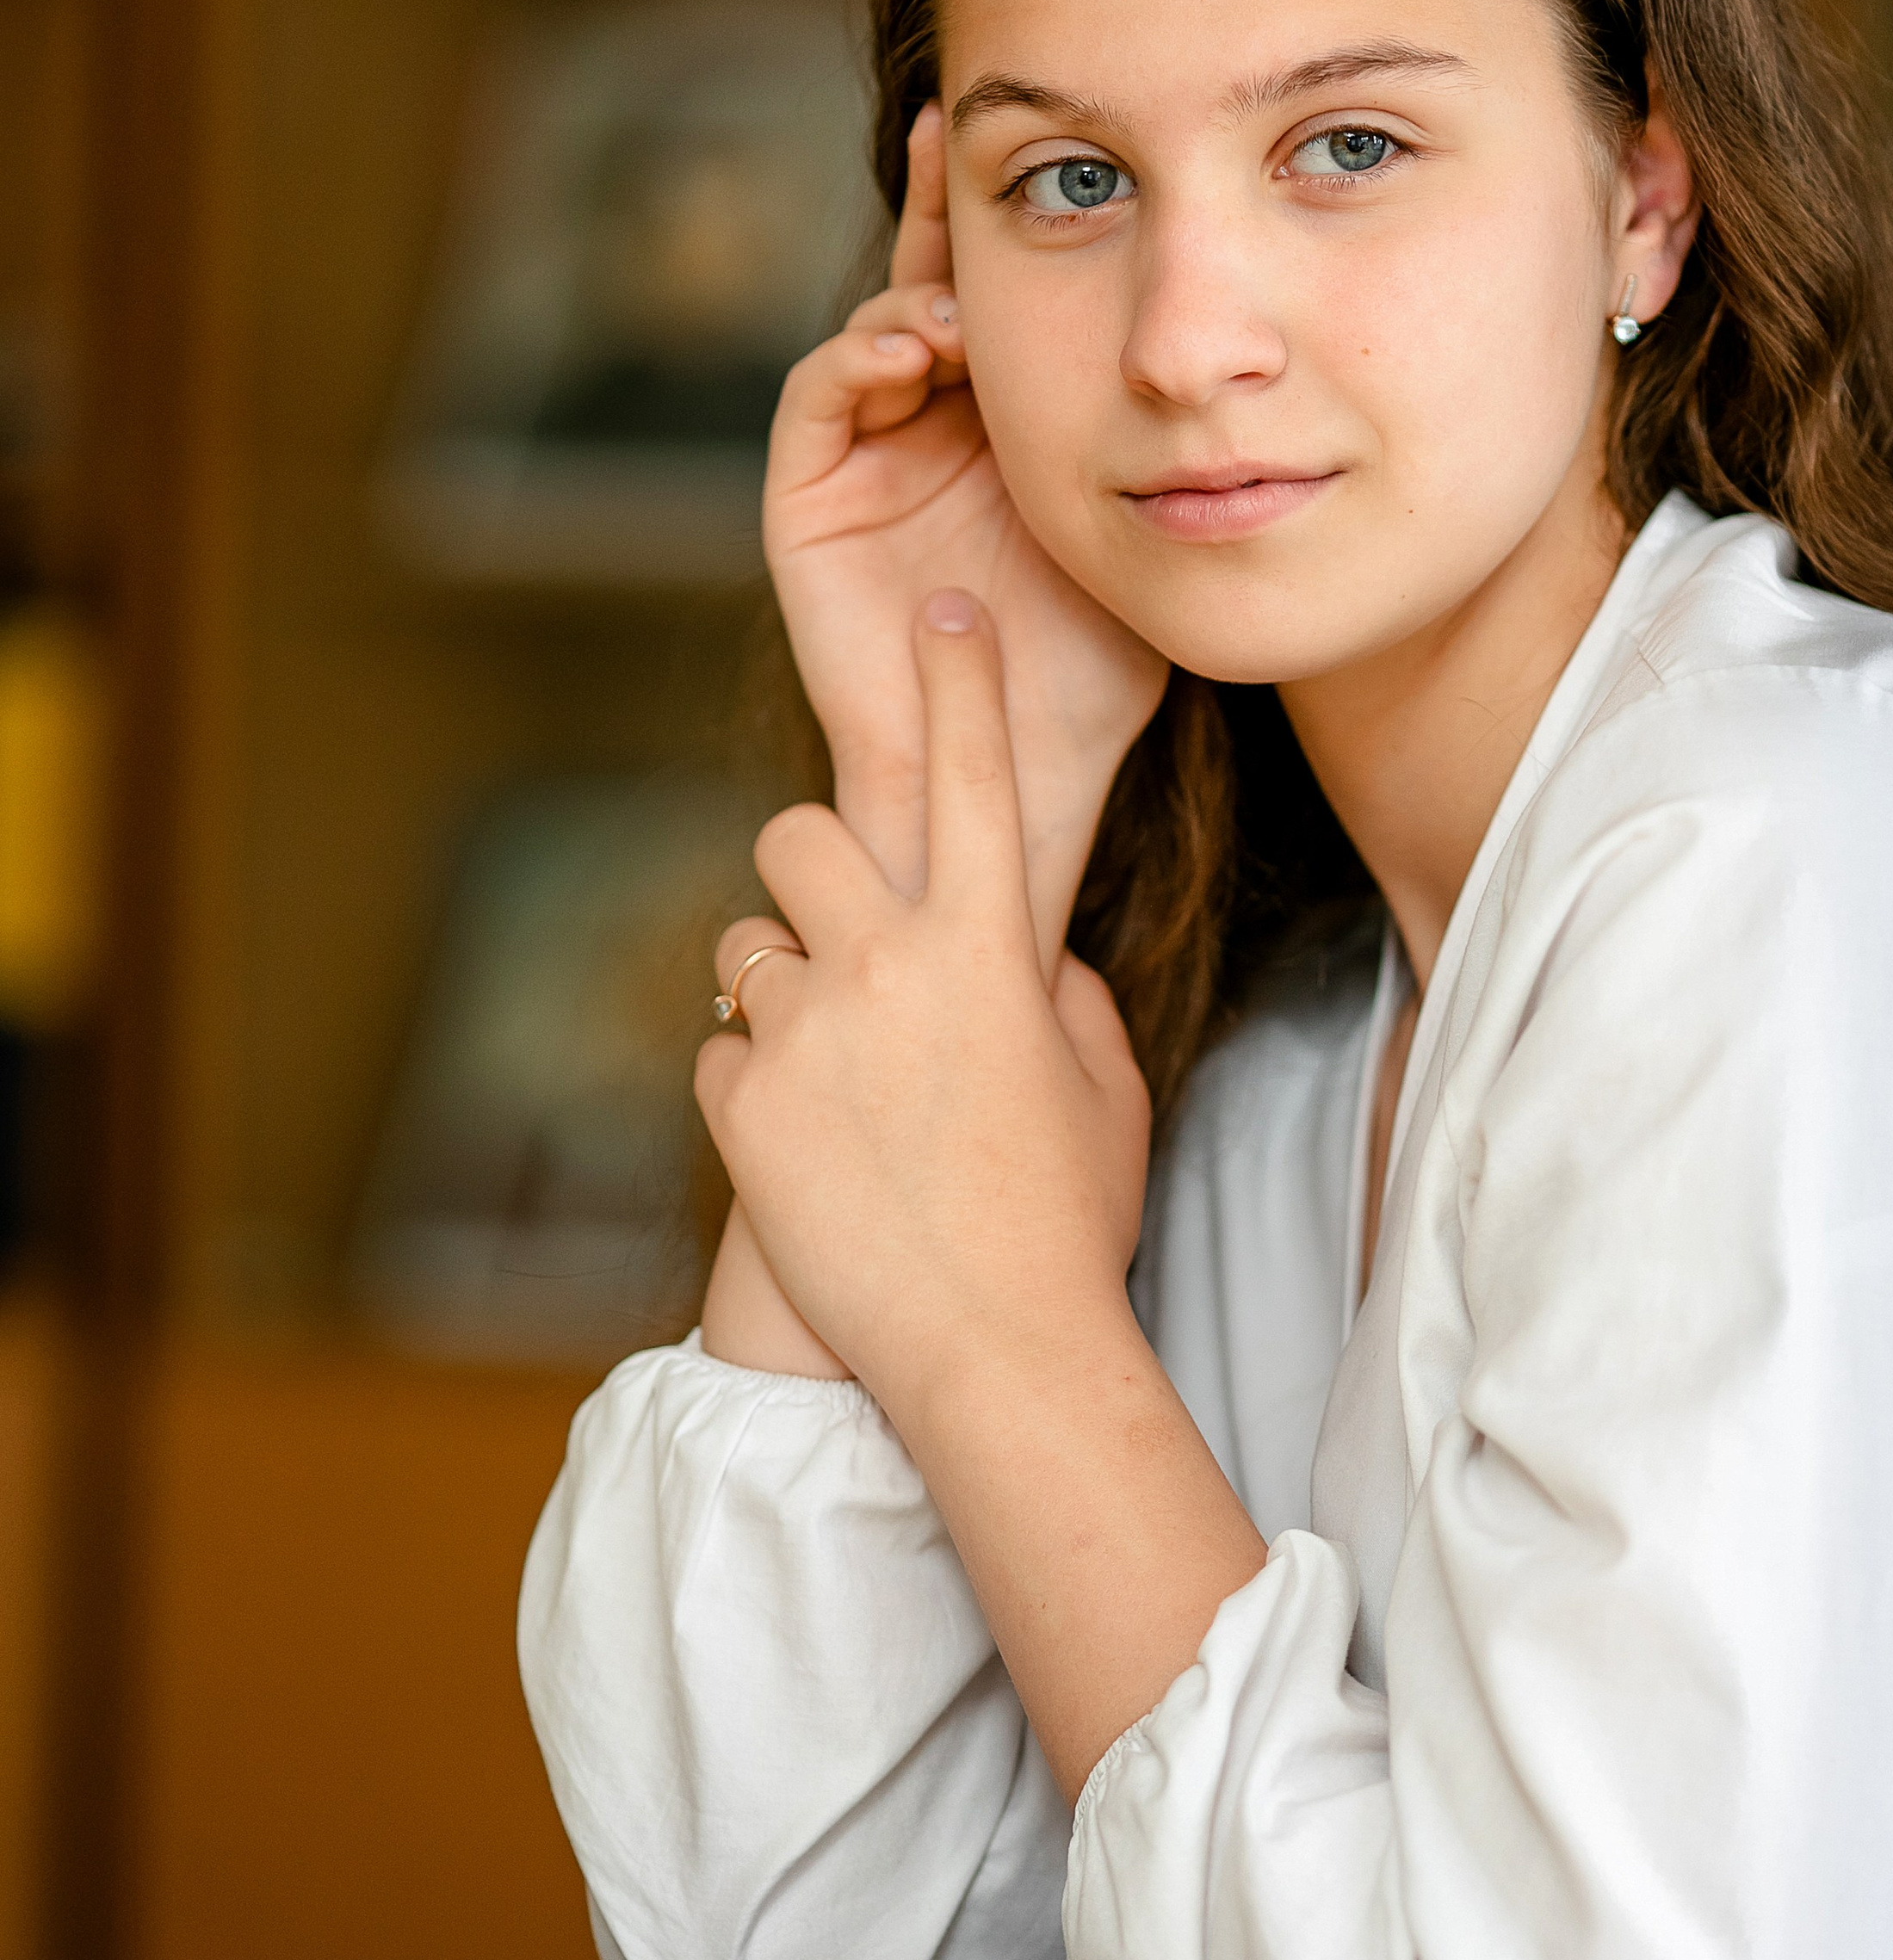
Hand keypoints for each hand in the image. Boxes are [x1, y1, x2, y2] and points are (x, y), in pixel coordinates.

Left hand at [695, 590, 1264, 1800]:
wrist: (993, 1353)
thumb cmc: (1067, 1221)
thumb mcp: (1102, 1087)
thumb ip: (1055, 991)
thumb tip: (1016, 954)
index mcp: (991, 950)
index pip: (972, 775)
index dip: (959, 678)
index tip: (946, 606)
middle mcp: (889, 969)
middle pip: (798, 834)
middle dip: (810, 874)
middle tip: (842, 936)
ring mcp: (805, 1037)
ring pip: (745, 946)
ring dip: (779, 989)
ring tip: (834, 1077)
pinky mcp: (741, 1108)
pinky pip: (723, 1059)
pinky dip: (757, 1092)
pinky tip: (812, 1154)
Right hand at [763, 104, 1165, 962]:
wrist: (1011, 781)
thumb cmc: (1091, 683)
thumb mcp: (1159, 535)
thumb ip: (1183, 452)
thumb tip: (1258, 359)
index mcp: (1009, 424)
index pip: (1011, 298)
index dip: (1021, 219)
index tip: (1049, 139)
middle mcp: (931, 429)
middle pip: (928, 287)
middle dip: (942, 214)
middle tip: (954, 136)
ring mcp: (866, 464)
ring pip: (870, 331)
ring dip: (908, 301)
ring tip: (956, 310)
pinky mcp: (807, 506)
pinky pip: (814, 402)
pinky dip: (850, 358)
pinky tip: (908, 350)